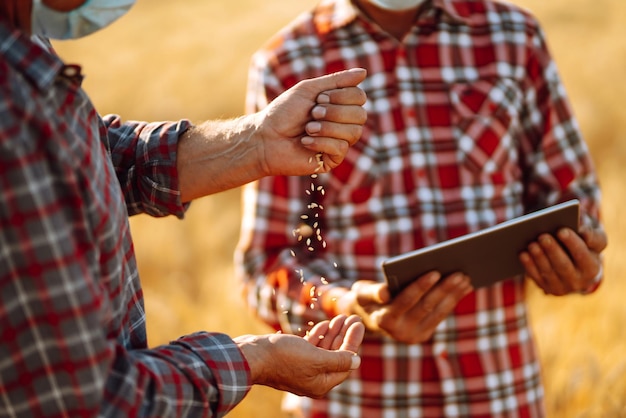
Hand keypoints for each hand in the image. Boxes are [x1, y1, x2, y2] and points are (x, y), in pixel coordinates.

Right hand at [234, 314, 363, 397]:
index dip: (353, 342)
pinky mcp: (291, 360)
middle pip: (336, 356)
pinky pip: (310, 349)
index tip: (358, 323)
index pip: (345, 362)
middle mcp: (313, 379)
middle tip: (352, 318)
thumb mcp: (316, 359)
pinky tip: (323, 325)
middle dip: (344, 336)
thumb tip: (356, 361)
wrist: (251, 356)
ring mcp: (301, 369)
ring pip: (323, 350)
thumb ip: (338, 360)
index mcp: (321, 383)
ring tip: (340, 318)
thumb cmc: (283, 357)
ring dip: (332, 334)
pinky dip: (318, 336)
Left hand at [256, 68, 366, 175]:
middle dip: (334, 112)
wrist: (265, 137)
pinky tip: (305, 142)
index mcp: (340, 106)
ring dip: (326, 127)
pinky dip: (321, 142)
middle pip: (361, 115)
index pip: (359, 97)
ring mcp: (339, 142)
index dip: (341, 96)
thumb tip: (364, 72)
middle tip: (313, 113)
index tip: (319, 98)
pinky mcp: (332, 160)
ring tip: (307, 128)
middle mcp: (343, 124)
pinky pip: (341, 148)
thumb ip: (337, 81)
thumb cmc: (284, 112)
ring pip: (353, 132)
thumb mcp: (309, 89)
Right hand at [339, 273, 472, 343]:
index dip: (420, 286)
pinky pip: (441, 315)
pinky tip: (463, 288)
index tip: (435, 272)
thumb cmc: (366, 299)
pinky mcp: (424, 334)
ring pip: (438, 312)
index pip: (405, 301)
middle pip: (426, 306)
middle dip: (444, 289)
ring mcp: (413, 336)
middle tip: (460, 273)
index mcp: (384, 320)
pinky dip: (453, 300)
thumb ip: (372, 291)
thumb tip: (385, 292)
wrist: (369, 318)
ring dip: (454, 295)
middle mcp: (399, 332)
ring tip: (466, 278)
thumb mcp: (361, 293)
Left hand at [520, 225, 606, 294]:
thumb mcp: (594, 240)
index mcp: (593, 269)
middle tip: (543, 236)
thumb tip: (583, 231)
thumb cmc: (585, 246)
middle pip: (563, 265)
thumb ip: (593, 235)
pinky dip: (529, 266)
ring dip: (539, 258)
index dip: (572, 243)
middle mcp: (579, 282)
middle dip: (552, 250)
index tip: (562, 230)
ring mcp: (562, 288)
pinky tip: (523, 254)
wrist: (577, 266)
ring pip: (549, 272)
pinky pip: (537, 277)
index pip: (582, 255)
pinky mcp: (547, 289)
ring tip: (532, 244)